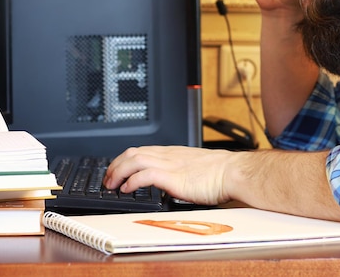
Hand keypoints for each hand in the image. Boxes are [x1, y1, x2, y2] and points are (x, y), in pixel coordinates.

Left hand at [103, 146, 233, 205]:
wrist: (232, 171)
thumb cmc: (219, 172)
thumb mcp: (194, 167)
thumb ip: (180, 171)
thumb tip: (172, 183)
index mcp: (172, 153)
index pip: (141, 151)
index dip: (124, 160)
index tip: (116, 170)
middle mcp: (167, 155)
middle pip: (132, 153)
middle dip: (115, 165)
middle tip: (107, 179)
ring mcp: (169, 165)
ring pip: (134, 160)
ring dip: (118, 172)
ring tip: (112, 185)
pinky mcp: (173, 177)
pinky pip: (145, 175)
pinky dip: (132, 181)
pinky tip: (127, 189)